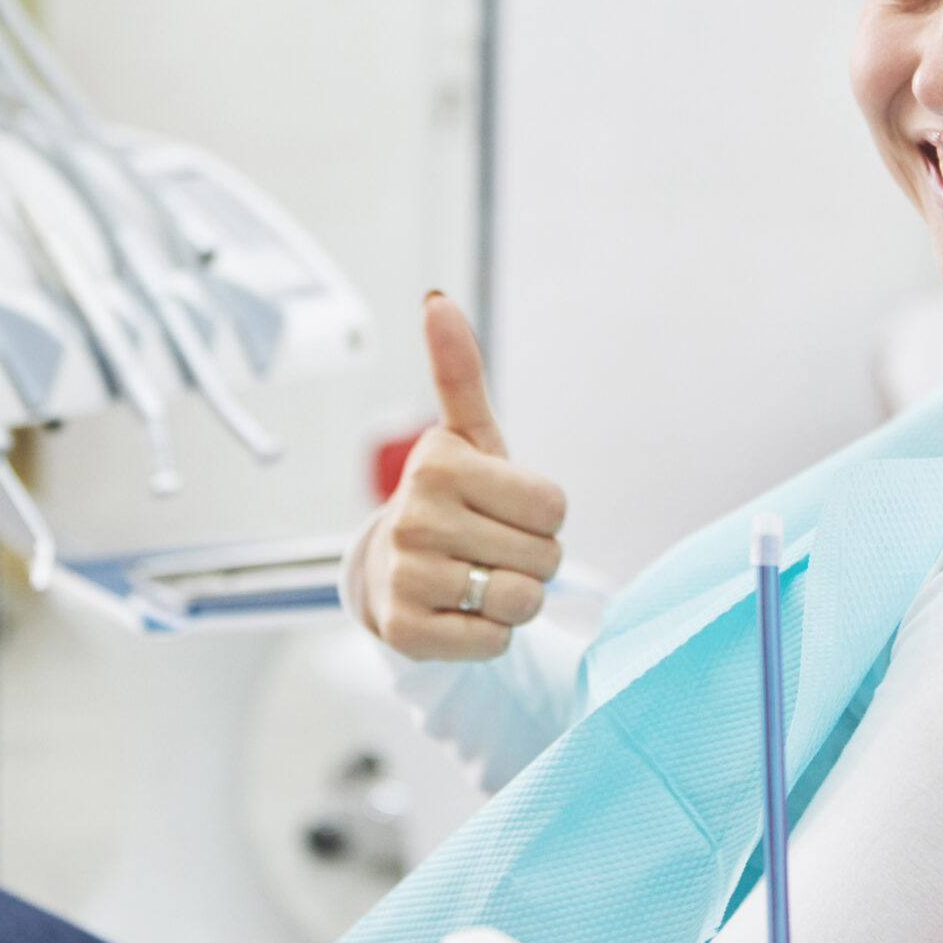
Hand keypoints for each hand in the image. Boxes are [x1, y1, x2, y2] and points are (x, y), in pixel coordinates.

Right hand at [355, 291, 565, 659]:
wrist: (387, 576)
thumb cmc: (449, 501)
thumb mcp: (467, 438)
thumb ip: (460, 373)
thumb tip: (435, 299)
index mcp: (439, 463)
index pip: (554, 507)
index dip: (544, 517)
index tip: (503, 509)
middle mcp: (416, 516)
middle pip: (546, 557)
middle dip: (533, 561)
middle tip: (489, 549)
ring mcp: (407, 575)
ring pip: (524, 601)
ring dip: (515, 601)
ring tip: (476, 581)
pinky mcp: (405, 631)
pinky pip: (494, 642)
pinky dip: (491, 636)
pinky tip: (459, 615)